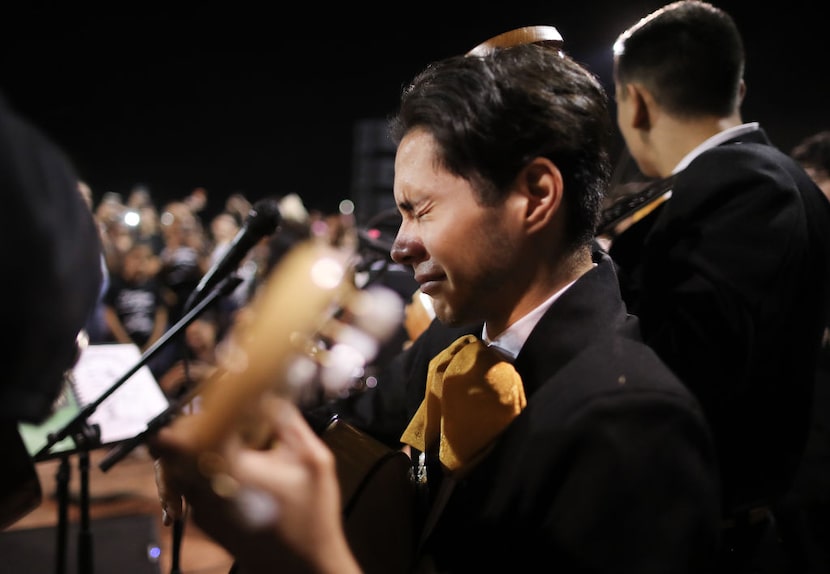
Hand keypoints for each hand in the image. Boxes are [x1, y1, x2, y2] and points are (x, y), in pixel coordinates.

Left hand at [149, 395, 360, 573]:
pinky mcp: (205, 521)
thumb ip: (288, 421)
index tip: (208, 393)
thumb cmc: (312, 518)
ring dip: (200, 447)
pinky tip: (240, 466)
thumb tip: (268, 393)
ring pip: (181, 465)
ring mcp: (201, 508)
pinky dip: (208, 468)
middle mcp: (204, 489)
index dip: (189, 409)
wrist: (304, 569)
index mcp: (227, 469)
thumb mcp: (313, 460)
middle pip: (173, 446)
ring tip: (232, 437)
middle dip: (193, 425)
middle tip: (217, 412)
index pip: (179, 433)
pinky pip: (193, 483)